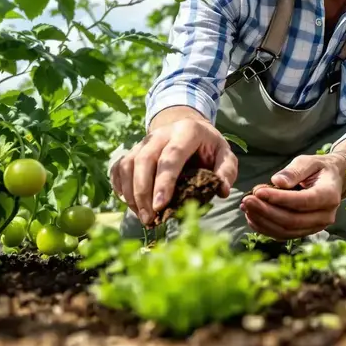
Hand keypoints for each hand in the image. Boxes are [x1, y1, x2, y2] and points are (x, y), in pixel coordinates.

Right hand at [110, 114, 237, 226]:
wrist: (188, 127)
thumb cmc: (208, 147)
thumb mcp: (224, 154)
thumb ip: (226, 170)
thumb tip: (223, 191)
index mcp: (187, 132)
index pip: (171, 156)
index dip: (163, 182)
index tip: (159, 206)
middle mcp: (161, 133)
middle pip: (144, 160)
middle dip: (143, 192)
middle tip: (149, 219)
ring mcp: (143, 141)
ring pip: (128, 164)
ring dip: (131, 193)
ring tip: (142, 217)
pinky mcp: (132, 150)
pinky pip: (118, 167)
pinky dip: (119, 187)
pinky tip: (130, 204)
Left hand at [240, 153, 345, 239]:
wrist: (332, 181)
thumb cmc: (318, 168)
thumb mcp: (308, 162)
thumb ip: (294, 171)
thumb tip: (277, 182)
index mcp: (329, 195)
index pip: (302, 201)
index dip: (278, 199)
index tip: (257, 192)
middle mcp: (325, 216)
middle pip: (292, 220)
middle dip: (266, 212)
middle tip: (246, 200)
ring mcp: (316, 227)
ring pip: (286, 231)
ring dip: (263, 221)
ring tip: (246, 207)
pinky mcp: (305, 231)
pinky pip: (284, 235)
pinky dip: (266, 228)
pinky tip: (252, 216)